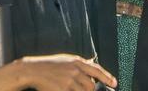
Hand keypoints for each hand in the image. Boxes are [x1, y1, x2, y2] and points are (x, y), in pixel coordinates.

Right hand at [0, 54, 116, 90]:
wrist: (33, 69)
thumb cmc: (50, 65)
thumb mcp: (66, 60)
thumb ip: (79, 65)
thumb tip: (92, 68)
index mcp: (77, 61)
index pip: (97, 70)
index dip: (107, 77)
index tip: (114, 83)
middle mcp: (74, 70)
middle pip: (91, 86)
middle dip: (91, 90)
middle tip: (85, 90)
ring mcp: (68, 81)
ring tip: (71, 88)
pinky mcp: (62, 89)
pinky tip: (66, 90)